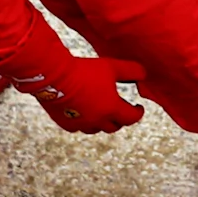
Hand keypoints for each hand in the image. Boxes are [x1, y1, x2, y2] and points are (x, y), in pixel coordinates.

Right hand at [9, 47, 145, 133]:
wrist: (53, 76)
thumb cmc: (84, 70)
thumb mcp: (112, 67)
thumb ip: (132, 71)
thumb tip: (144, 75)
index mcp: (112, 109)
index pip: (131, 118)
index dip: (137, 113)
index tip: (138, 108)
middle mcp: (97, 121)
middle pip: (114, 126)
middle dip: (121, 119)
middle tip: (122, 110)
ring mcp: (80, 124)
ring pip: (96, 129)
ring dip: (103, 122)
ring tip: (103, 112)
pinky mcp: (64, 123)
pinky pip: (78, 128)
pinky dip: (84, 123)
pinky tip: (84, 114)